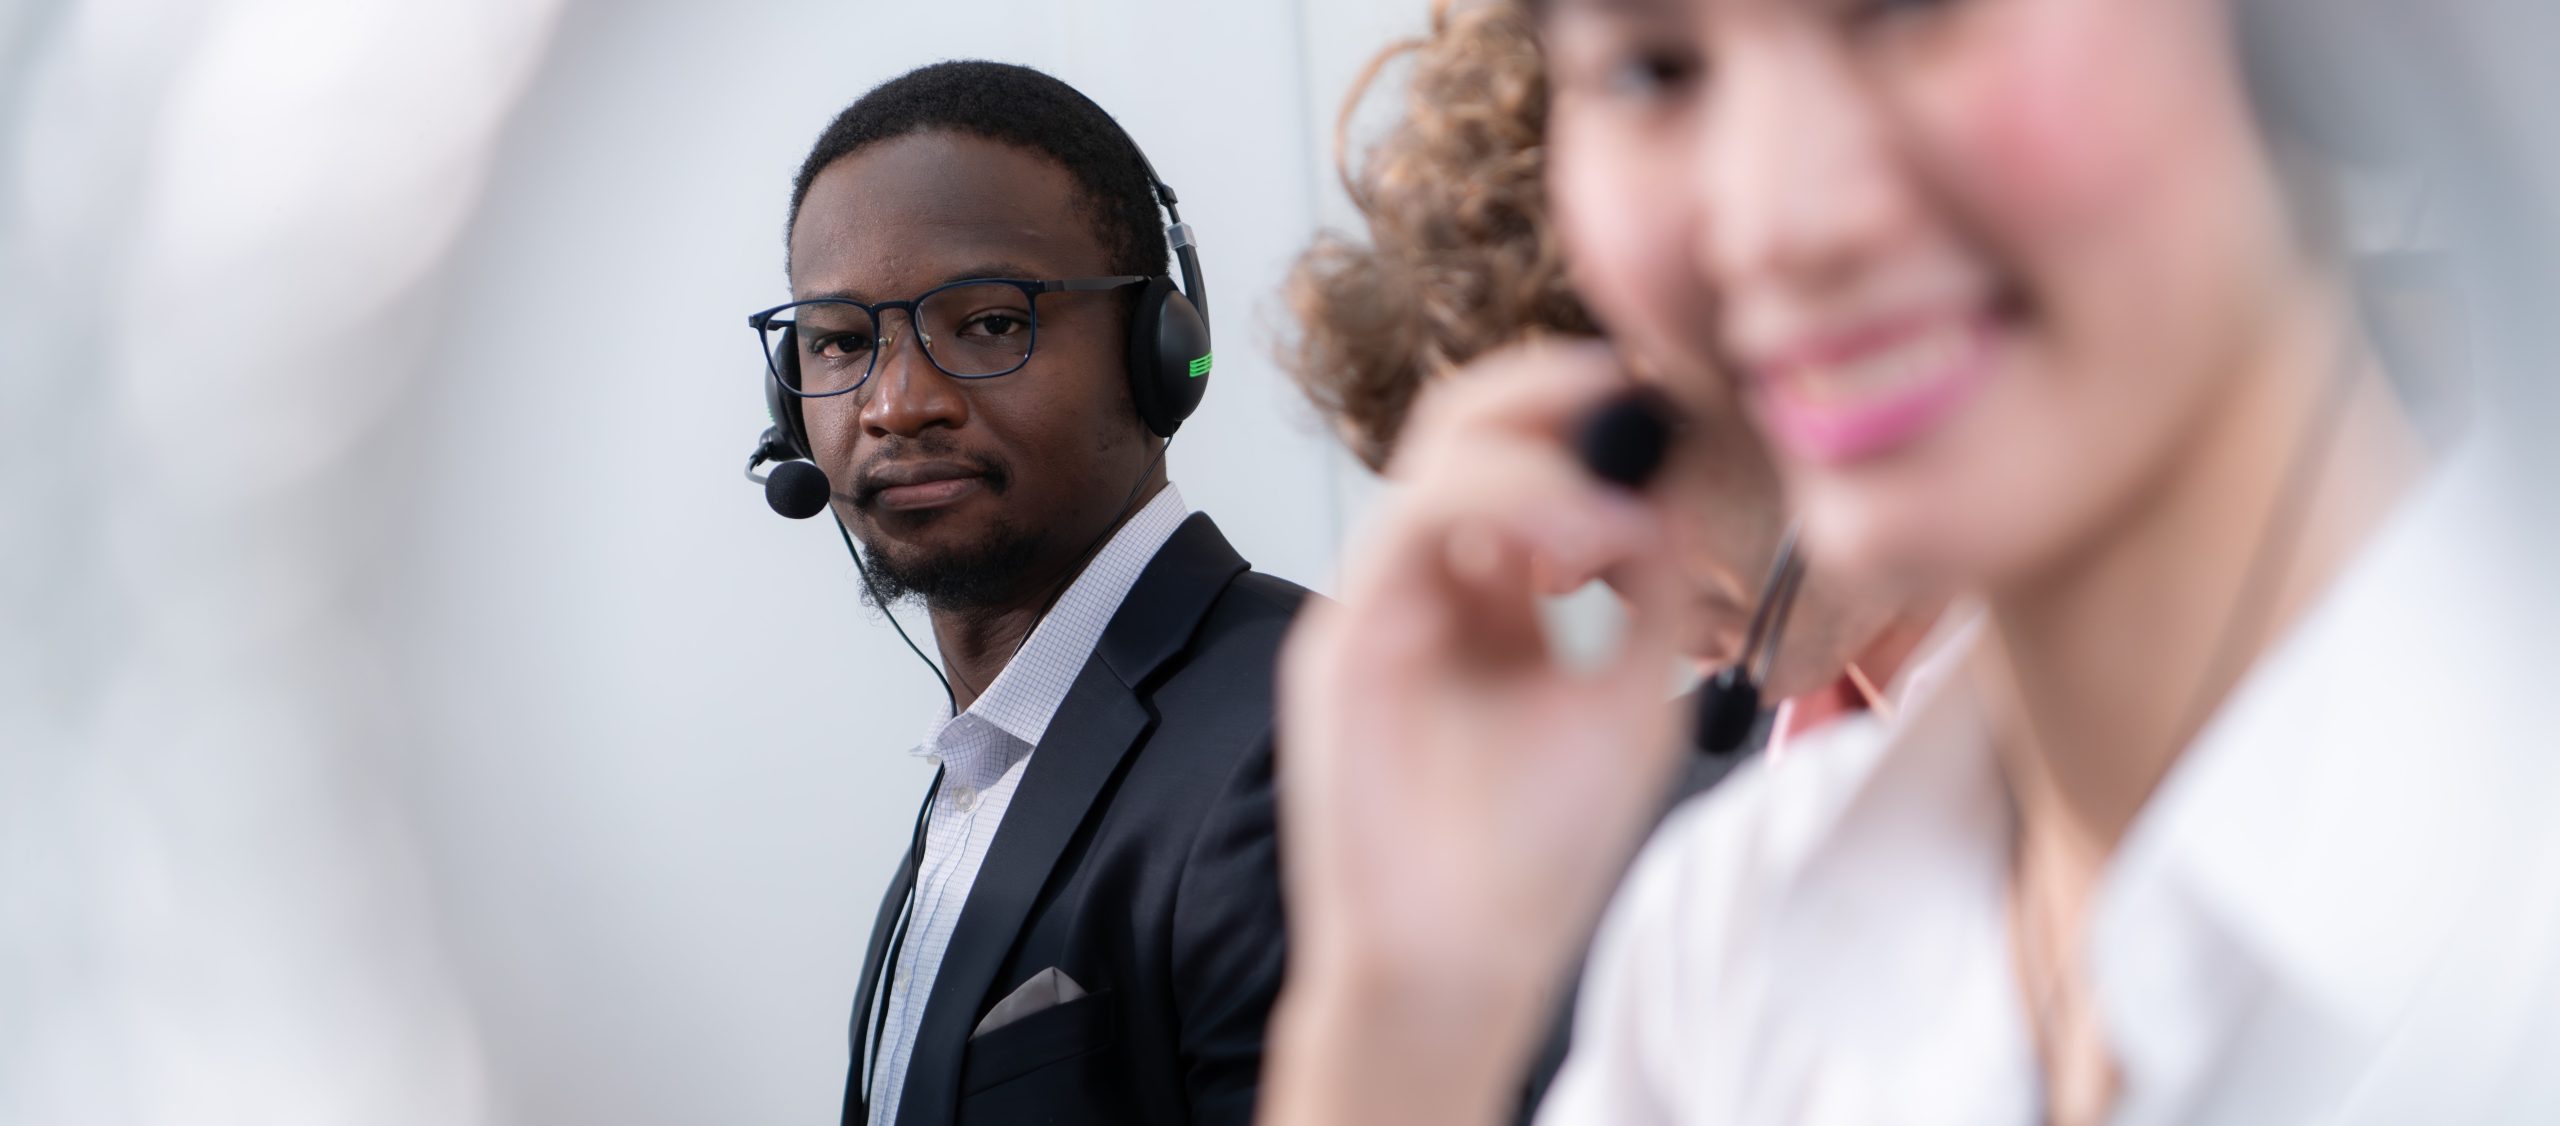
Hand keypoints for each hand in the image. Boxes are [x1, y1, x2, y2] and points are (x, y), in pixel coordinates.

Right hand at [1263, 344, 1692, 1125]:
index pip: (1523, 456)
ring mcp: (1380, 605)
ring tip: (1623, 514)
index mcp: (1489, 598)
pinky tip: (1586, 542)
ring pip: (1439, 455)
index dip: (1589, 410)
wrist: (1463, 961)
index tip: (1677, 396)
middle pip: (1468, 427)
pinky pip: (1412, 522)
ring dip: (1542, 455)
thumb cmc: (1532, 855)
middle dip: (1556, 389)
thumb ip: (1650, 592)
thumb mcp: (1625, 695)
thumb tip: (1680, 479)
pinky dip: (1506, 506)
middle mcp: (1428, 586)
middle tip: (1642, 388)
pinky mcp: (1345, 640)